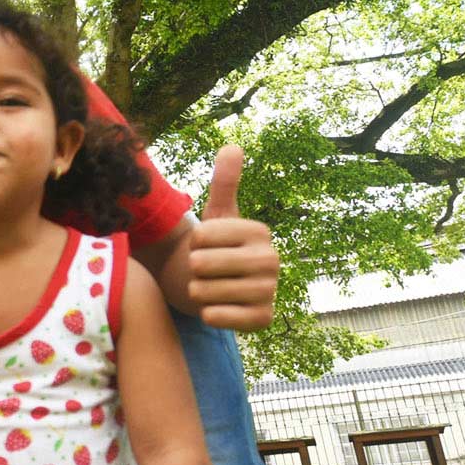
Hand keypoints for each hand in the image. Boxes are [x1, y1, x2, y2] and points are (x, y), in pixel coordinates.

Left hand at [188, 146, 278, 330]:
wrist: (223, 287)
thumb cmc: (217, 247)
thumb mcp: (218, 214)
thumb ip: (224, 182)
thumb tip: (232, 146)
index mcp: (259, 231)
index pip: (201, 236)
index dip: (192, 243)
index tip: (206, 246)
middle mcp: (272, 260)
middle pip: (201, 264)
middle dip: (192, 269)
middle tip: (205, 270)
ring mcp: (270, 291)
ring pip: (206, 291)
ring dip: (197, 291)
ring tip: (208, 287)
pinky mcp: (264, 319)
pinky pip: (219, 316)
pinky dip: (208, 313)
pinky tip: (214, 307)